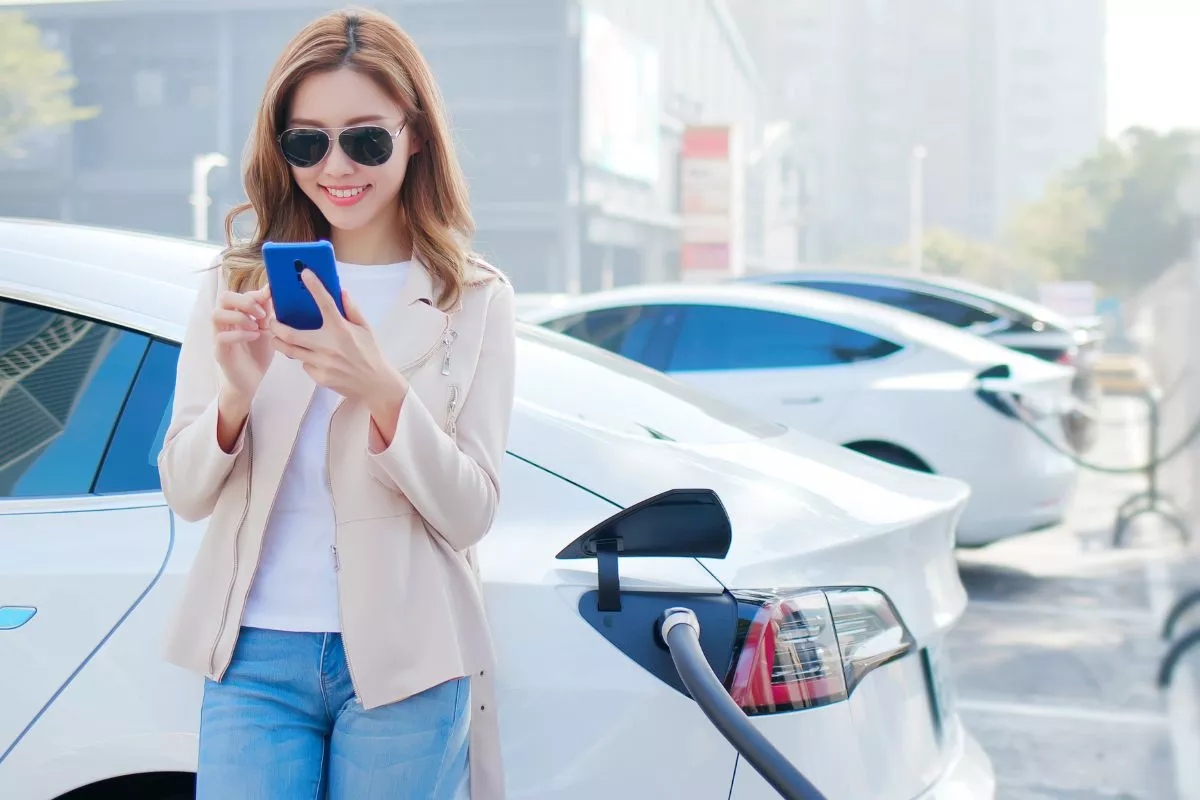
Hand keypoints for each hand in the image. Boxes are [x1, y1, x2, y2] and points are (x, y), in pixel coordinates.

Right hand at [212, 285, 272, 406]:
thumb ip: (266, 311)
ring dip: (239, 317)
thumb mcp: (267, 329)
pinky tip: (254, 337)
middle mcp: (224, 322)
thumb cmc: (259, 353)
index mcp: (235, 314)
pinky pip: (221, 337)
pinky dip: (239, 334)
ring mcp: (219, 336)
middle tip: (261, 314)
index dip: (253, 294)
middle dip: (244, 301)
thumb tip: (270, 289)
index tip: (270, 301)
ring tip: (256, 327)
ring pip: (216, 315)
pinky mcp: (220, 351)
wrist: (254, 380)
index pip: (237, 294)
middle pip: (223, 298)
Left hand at [270, 270, 406, 408]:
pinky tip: (312, 358)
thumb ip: (352, 310)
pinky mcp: (319, 376)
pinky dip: (304, 359)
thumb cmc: (370, 354)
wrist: (375, 384)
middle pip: (289, 334)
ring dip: (280, 342)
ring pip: (290, 350)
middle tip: (272, 320)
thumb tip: (341, 292)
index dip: (314, 286)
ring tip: (278, 337)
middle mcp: (329, 345)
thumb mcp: (365, 329)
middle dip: (275, 326)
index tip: (305, 273)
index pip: (325, 302)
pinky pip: (304, 364)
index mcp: (341, 329)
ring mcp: (322, 362)